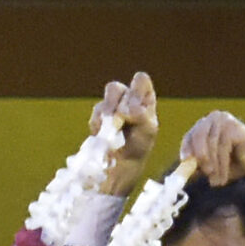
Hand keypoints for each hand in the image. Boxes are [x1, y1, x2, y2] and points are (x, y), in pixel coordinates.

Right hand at [94, 73, 158, 194]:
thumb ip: (140, 116)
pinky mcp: (98, 117)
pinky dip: (100, 125)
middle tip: (122, 119)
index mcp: (144, 97)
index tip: (133, 111)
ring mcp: (111, 106)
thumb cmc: (139, 146)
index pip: (140, 80)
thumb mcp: (147, 131)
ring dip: (108, 112)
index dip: (134, 92)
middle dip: (117, 105)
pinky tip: (106, 136)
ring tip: (113, 128)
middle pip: (116, 88)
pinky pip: (97, 114)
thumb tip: (125, 109)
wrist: (122, 165)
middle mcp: (127, 97)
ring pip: (101, 103)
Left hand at [181, 110, 244, 185]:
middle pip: (198, 135)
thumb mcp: (213, 165)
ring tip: (217, 181)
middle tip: (204, 174)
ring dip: (213, 166)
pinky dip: (222, 165)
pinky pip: (222, 148)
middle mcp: (214, 118)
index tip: (185, 161)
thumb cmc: (236, 163)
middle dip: (199, 157)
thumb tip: (184, 170)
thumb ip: (199, 165)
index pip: (191, 134)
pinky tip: (225, 177)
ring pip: (211, 144)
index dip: (186, 148)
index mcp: (207, 124)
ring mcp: (225, 120)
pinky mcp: (234, 127)